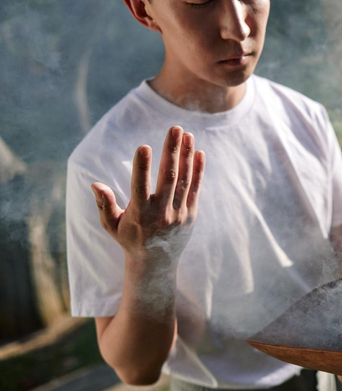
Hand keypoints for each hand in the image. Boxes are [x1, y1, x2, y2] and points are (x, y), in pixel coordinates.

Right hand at [91, 126, 204, 264]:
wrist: (157, 262)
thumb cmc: (130, 238)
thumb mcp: (111, 225)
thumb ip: (105, 204)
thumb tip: (95, 183)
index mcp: (139, 214)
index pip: (140, 187)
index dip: (142, 166)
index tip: (144, 146)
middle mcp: (161, 212)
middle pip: (168, 177)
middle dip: (172, 151)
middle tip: (175, 128)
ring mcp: (179, 213)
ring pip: (184, 180)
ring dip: (187, 155)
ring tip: (187, 134)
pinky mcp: (191, 213)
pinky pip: (195, 188)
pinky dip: (198, 170)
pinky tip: (199, 152)